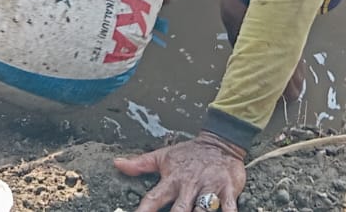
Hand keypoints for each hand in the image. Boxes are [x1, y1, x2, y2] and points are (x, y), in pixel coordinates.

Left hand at [114, 135, 246, 211]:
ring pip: (203, 210)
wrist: (220, 141)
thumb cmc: (189, 153)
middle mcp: (189, 185)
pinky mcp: (228, 190)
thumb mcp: (163, 156)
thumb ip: (140, 164)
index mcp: (172, 180)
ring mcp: (209, 188)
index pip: (154, 199)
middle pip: (180, 210)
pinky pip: (228, 207)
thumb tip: (117, 163)